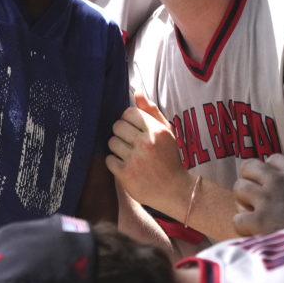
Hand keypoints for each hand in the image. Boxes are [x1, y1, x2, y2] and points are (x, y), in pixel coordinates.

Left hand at [106, 93, 189, 211]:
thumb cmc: (169, 158)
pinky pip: (109, 160)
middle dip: (121, 133)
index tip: (134, 129)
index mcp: (157, 131)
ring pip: (111, 142)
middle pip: (117, 126)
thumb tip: (137, 92)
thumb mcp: (166, 132)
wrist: (175, 190)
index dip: (129, 120)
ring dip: (117, 148)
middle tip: (130, 142)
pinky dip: (115, 162)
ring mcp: (135, 160)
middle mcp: (146, 144)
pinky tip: (126, 166)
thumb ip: (151, 111)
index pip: (129, 113)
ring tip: (128, 154)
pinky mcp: (125, 175)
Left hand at [232, 154, 283, 235]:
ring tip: (253, 212)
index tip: (273, 183)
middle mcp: (278, 181)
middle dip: (250, 181)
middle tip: (255, 196)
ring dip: (243, 200)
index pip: (272, 159)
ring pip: (239, 189)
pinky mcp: (260, 222)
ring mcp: (267, 200)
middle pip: (248, 168)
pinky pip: (238, 218)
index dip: (270, 171)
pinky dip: (243, 224)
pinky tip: (253, 229)